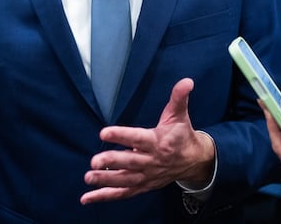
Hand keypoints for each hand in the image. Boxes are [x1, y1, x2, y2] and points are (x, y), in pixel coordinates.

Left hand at [81, 78, 214, 203]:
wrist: (194, 161)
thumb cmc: (182, 135)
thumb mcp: (179, 115)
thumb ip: (179, 98)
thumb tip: (186, 81)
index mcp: (157, 142)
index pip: (137, 138)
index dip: (121, 135)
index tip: (104, 132)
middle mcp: (151, 161)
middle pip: (130, 163)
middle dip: (112, 162)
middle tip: (94, 161)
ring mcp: (146, 176)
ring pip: (124, 180)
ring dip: (106, 180)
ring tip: (88, 178)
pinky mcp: (142, 186)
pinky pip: (123, 193)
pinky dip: (105, 196)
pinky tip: (87, 198)